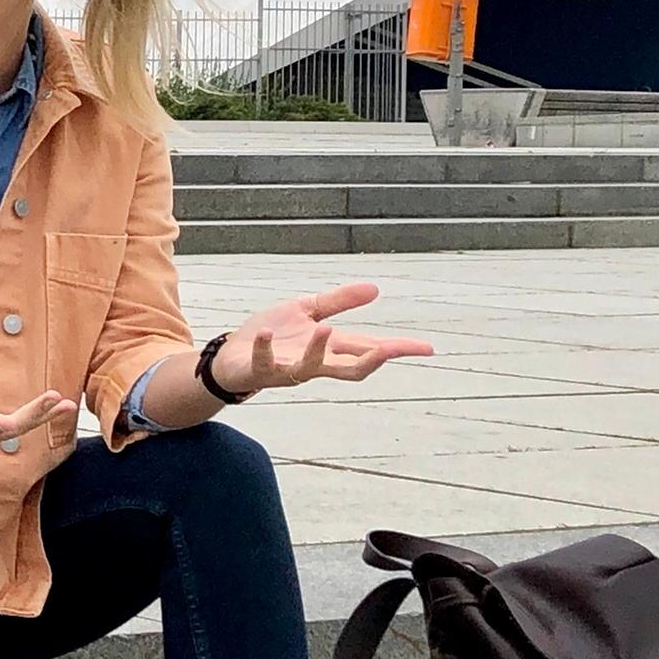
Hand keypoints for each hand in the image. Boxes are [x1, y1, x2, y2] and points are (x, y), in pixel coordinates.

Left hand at [215, 284, 434, 395]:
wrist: (231, 356)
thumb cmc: (272, 337)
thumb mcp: (307, 311)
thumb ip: (339, 302)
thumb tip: (375, 289)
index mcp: (329, 348)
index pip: (370, 348)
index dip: (398, 348)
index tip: (428, 349)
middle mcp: (313, 363)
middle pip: (351, 369)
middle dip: (372, 360)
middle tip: (392, 350)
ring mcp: (287, 369)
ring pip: (310, 368)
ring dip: (318, 350)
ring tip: (326, 330)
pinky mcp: (259, 369)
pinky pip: (265, 362)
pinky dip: (267, 349)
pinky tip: (268, 333)